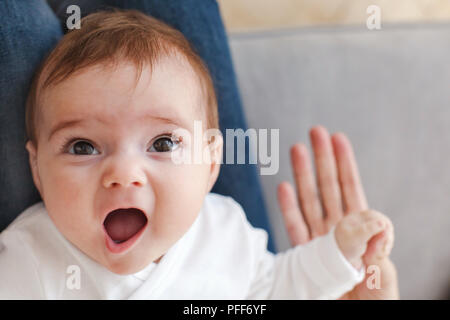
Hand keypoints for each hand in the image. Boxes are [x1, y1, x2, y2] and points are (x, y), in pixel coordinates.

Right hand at [277, 125, 398, 298]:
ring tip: (296, 149)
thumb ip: (376, 244)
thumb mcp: (382, 271)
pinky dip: (287, 207)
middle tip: (315, 131)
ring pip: (308, 200)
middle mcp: (337, 229)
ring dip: (302, 174)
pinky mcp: (303, 255)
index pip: (350, 188)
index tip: (337, 138)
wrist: (348, 316)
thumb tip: (375, 217)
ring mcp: (319, 239)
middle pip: (327, 187)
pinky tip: (283, 187)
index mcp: (360, 230)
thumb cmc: (373, 300)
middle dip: (322, 158)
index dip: (344, 163)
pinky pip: (294, 227)